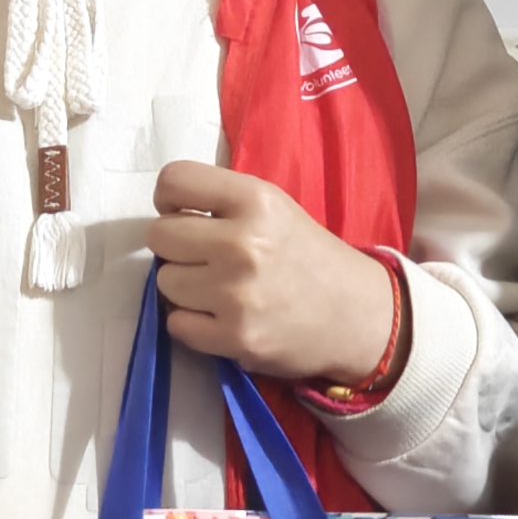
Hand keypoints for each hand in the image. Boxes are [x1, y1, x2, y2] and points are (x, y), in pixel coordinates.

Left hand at [150, 160, 404, 391]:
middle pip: (160, 236)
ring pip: (164, 282)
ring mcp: (236, 295)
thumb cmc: (310, 257)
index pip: (174, 181)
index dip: (169, 199)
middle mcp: (242, 244)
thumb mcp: (276, 208)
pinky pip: (176, 324)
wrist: (357, 316)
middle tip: (205, 258)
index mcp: (256, 200)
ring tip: (219, 290)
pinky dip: (192, 323)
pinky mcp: (234, 338)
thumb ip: (224, 201)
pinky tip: (221, 317)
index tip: (183, 214)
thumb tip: (166, 212)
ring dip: (185, 287)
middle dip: (177, 247)